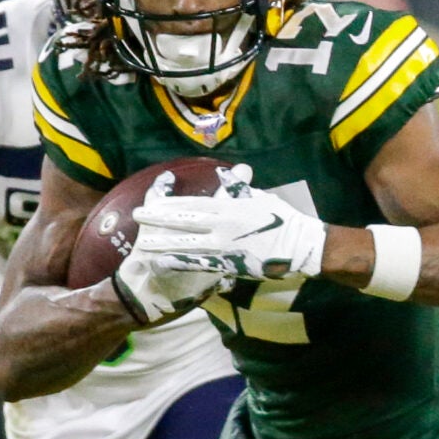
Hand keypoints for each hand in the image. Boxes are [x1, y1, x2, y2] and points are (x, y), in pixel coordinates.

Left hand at [135, 163, 327, 283]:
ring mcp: (225, 245)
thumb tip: (229, 175)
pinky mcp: (231, 263)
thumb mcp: (261, 197)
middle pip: (183, 221)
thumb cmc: (283, 219)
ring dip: (163, 242)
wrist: (302, 245)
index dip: (170, 203)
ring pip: (187, 243)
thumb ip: (240, 189)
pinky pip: (201, 263)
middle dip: (158, 219)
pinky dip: (181, 263)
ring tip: (142, 242)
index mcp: (228, 206)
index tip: (152, 201)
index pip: (192, 203)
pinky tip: (164, 263)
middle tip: (137, 217)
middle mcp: (222, 224)